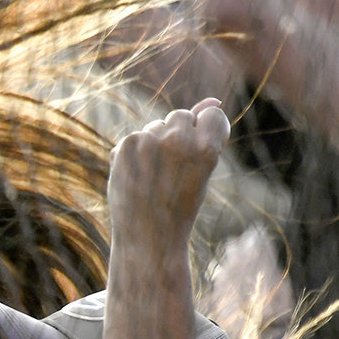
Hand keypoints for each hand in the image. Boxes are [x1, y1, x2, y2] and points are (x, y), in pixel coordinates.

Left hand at [109, 98, 227, 248]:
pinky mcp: (126, 145)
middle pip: (181, 116)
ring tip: (155, 177)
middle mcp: (179, 140)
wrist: (147, 237)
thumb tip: (210, 100)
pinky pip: (135, 137)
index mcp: (207, 148)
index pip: (213, 115)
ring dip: (156, 143)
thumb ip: (205, 134)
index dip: (206, 132)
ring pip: (156, 126)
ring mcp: (150, 141)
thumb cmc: (180, 206)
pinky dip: (135, 153)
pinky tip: (137, 177)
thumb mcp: (202, 169)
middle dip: (179, 135)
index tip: (200, 150)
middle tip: (174, 169)